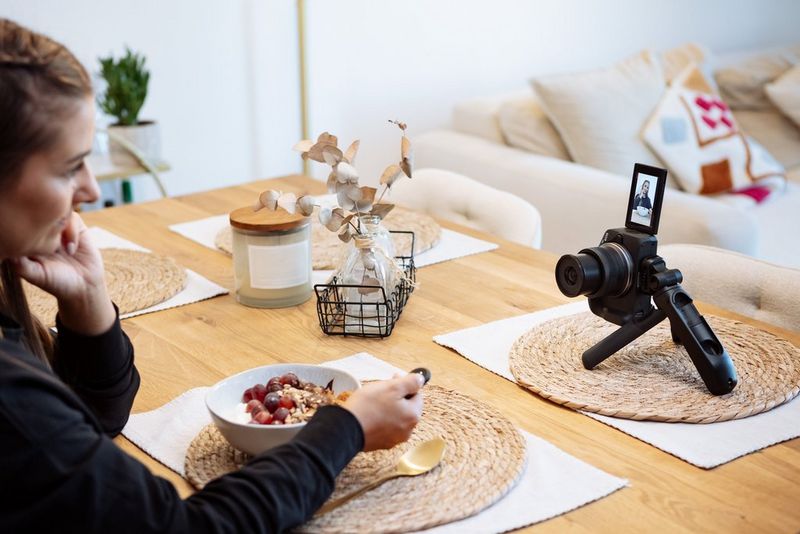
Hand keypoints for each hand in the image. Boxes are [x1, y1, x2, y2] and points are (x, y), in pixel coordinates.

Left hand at [14, 212, 114, 334]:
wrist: (86, 286)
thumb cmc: (57, 283)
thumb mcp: (36, 275)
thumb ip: (20, 264)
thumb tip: (9, 250)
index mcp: (28, 240)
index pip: (21, 224)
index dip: (24, 227)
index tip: (33, 244)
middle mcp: (43, 231)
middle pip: (36, 212)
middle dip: (42, 223)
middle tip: (51, 247)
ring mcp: (59, 227)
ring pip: (55, 210)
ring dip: (58, 227)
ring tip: (61, 249)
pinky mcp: (76, 226)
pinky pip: (72, 216)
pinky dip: (71, 230)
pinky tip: (72, 249)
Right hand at [343, 373, 423, 451]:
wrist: (346, 429)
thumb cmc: (369, 406)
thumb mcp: (392, 387)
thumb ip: (410, 382)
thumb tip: (421, 379)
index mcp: (413, 415)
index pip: (417, 395)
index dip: (405, 385)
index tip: (392, 380)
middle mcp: (408, 430)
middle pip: (407, 407)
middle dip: (396, 397)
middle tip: (380, 390)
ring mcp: (395, 439)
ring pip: (396, 417)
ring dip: (388, 409)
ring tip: (373, 403)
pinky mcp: (382, 444)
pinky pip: (386, 428)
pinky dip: (381, 420)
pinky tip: (369, 415)